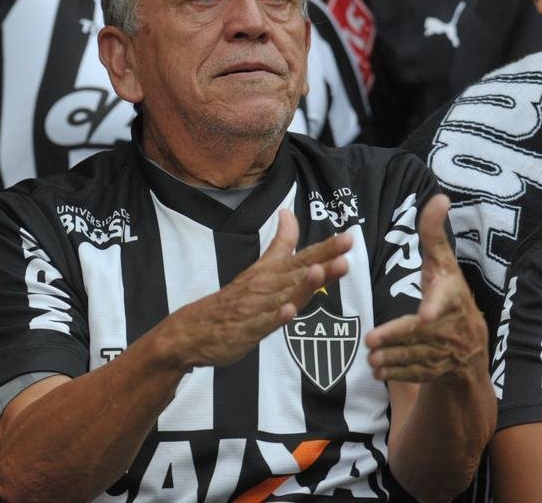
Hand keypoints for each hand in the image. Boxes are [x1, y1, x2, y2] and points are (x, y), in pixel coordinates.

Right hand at [159, 209, 352, 369]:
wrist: (193, 329)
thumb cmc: (233, 300)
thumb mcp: (259, 269)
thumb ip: (280, 244)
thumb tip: (288, 212)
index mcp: (271, 272)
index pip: (303, 256)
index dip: (326, 248)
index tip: (348, 237)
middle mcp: (266, 286)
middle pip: (298, 272)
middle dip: (322, 261)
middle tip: (345, 250)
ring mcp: (256, 307)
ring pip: (283, 294)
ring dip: (302, 284)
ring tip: (320, 272)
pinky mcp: (246, 329)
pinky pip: (263, 323)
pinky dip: (275, 317)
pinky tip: (288, 312)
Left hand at [364, 194, 486, 382]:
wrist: (471, 339)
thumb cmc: (449, 291)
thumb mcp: (442, 262)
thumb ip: (434, 233)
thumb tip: (439, 196)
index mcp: (453, 296)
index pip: (444, 300)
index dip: (436, 307)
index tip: (425, 315)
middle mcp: (454, 326)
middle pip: (424, 334)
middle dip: (398, 339)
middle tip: (370, 341)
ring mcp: (449, 351)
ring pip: (419, 357)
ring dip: (393, 359)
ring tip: (370, 358)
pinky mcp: (441, 370)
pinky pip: (419, 375)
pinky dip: (398, 374)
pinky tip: (378, 371)